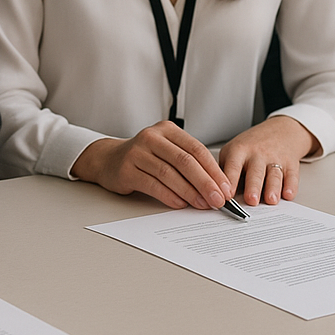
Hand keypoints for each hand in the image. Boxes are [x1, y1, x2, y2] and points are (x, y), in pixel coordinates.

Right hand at [71, 121, 232, 209]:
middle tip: (218, 200)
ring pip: (169, 173)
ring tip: (202, 205)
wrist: (108, 159)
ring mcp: (137, 152)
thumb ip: (188, 163)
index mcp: (168, 130)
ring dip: (189, 192)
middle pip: (185, 161)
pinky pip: (152, 184)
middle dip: (205, 182)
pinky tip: (180, 204)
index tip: (225, 188)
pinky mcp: (126, 170)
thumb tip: (216, 186)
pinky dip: (169, 195)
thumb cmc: (144, 157)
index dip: (213, 170)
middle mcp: (152, 137)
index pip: (196, 149)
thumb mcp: (167, 151)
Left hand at [220, 115, 317, 205]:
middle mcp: (258, 154)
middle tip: (251, 200)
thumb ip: (225, 171)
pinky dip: (291, 186)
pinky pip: (292, 176)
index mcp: (239, 151)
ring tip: (270, 200)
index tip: (227, 196)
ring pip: (274, 175)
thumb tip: (216, 195)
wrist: (280, 130)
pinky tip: (288, 194)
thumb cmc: (251, 146)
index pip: (233, 166)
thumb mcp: (233, 151)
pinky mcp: (291, 164)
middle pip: (255, 172)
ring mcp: (275, 159)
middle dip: (253, 186)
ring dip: (273, 188)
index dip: (230, 181)